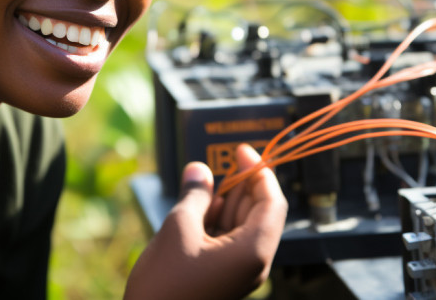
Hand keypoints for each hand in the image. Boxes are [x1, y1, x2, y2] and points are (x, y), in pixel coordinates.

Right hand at [125, 144, 287, 299]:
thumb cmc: (164, 284)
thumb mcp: (178, 229)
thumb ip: (196, 195)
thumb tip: (200, 169)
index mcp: (253, 251)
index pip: (271, 203)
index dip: (259, 172)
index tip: (242, 150)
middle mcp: (254, 264)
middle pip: (261, 214)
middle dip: (244, 185)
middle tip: (224, 161)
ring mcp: (240, 274)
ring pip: (245, 227)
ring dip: (230, 202)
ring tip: (209, 183)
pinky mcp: (224, 278)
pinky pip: (231, 242)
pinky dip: (221, 221)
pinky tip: (204, 207)